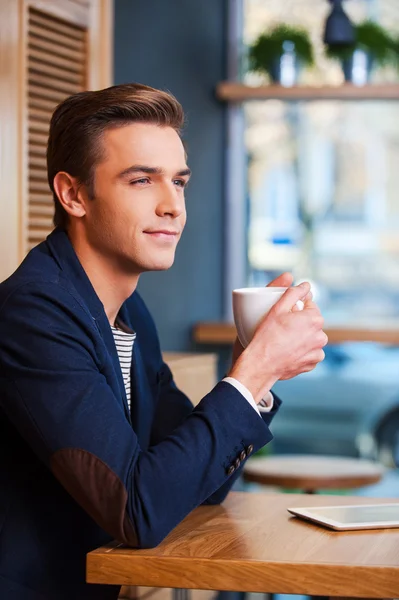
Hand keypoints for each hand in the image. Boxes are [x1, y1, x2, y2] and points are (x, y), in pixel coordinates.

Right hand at [228, 281, 327, 403]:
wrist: (262, 364)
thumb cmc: (267, 336)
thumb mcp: (277, 309)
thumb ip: (293, 293)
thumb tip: (306, 285)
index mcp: (314, 319)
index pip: (310, 306)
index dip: (296, 308)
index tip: (285, 314)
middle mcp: (321, 336)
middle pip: (312, 322)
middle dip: (300, 322)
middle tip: (282, 327)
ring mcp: (318, 352)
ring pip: (311, 338)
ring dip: (302, 337)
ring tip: (284, 340)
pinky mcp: (312, 364)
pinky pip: (309, 353)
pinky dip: (301, 351)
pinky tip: (288, 351)